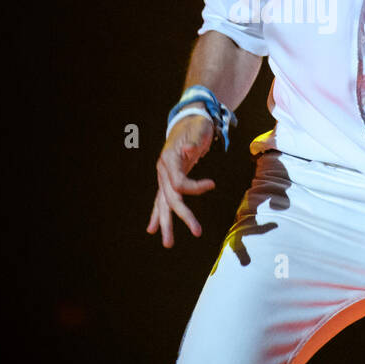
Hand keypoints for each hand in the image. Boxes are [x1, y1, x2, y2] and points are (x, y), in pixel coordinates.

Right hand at [147, 112, 215, 247]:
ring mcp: (163, 176)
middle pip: (170, 198)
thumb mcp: (199, 130)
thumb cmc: (197, 126)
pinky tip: (152, 229)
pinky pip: (162, 200)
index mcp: (169, 159)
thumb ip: (194, 141)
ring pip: (163, 203)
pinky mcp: (168, 180)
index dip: (195, 187)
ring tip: (168, 243)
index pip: (179, 182)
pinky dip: (158, 214)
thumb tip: (189, 150)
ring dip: (165, 223)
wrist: (189, 120)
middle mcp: (163, 170)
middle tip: (197, 231)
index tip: (212, 184)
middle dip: (182, 216)